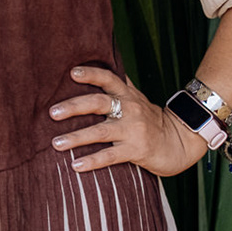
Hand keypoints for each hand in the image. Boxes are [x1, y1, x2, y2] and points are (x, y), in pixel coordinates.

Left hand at [49, 66, 208, 177]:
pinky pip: (110, 156)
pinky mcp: (137, 150)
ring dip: (76, 137)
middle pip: (99, 103)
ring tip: (56, 143)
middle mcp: (130, 110)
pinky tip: (75, 165)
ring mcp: (133, 130)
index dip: (91, 74)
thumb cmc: (151, 120)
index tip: (72, 73)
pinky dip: (92, 161)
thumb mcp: (136, 99)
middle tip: (52, 112)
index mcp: (127, 95)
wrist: (179, 143)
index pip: (108, 78)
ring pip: (101, 132)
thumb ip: (118, 86)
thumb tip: (98, 64)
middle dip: (74, 107)